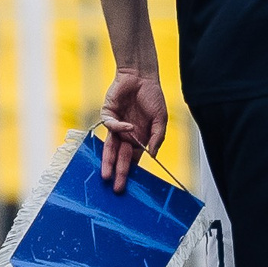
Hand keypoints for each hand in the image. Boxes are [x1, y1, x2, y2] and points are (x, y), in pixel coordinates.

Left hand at [97, 68, 169, 192]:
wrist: (141, 77)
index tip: (133, 186)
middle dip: (119, 173)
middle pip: (120, 158)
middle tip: (118, 189)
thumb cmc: (152, 96)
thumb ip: (157, 137)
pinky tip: (130, 126)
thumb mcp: (161, 119)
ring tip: (106, 176)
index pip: (134, 159)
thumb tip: (152, 155)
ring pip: (109, 148)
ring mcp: (116, 126)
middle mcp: (126, 135)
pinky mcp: (108, 115)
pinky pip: (111, 126)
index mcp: (139, 138)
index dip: (133, 171)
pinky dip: (119, 128)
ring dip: (108, 162)